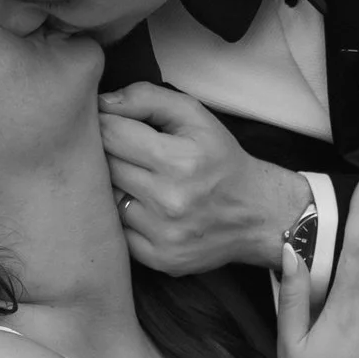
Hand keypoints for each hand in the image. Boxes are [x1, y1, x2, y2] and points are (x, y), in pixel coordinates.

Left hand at [100, 86, 308, 274]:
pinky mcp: (159, 259)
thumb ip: (146, 98)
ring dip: (113, 187)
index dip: (104, 123)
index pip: (110, 134)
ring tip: (135, 179)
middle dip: (107, 154)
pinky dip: (123, 218)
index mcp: (179, 159)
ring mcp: (163, 234)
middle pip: (104, 167)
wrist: (257, 213)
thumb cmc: (221, 159)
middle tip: (124, 151)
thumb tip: (101, 103)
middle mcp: (169, 200)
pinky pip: (118, 232)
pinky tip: (143, 208)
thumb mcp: (195, 116)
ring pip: (106, 200)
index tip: (110, 124)